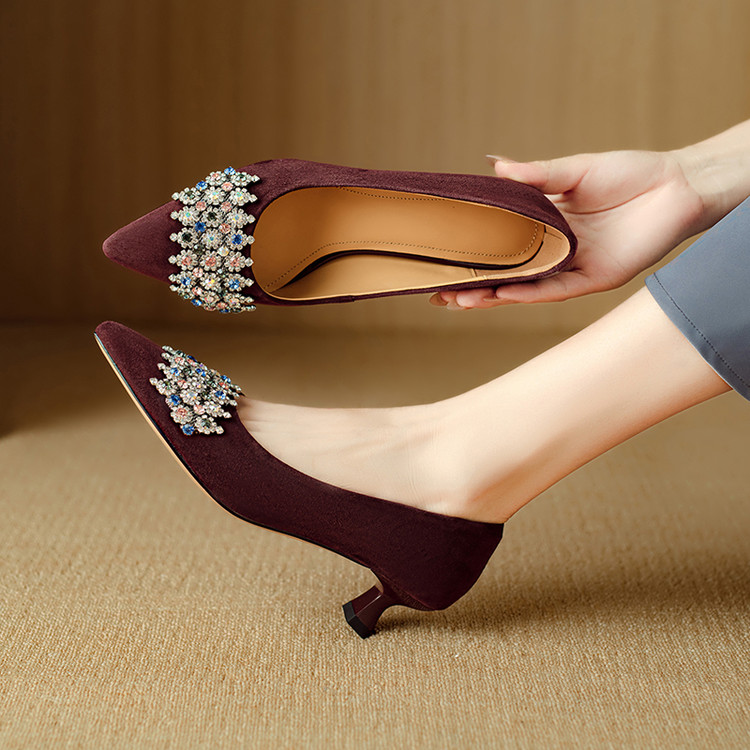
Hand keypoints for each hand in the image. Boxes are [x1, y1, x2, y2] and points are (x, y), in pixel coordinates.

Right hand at [431, 149, 705, 308]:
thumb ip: (535, 175)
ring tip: (460, 300)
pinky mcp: (596, 278)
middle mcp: (555, 251)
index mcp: (546, 225)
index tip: (439, 262)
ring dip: (493, 295)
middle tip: (438, 293)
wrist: (677, 184)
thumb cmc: (629, 173)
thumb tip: (494, 166)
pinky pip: (557, 290)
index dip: (471, 255)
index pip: (500, 246)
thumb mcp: (574, 170)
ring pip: (526, 288)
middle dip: (473, 285)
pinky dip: (530, 294)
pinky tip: (503, 295)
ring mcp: (573, 267)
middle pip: (506, 274)